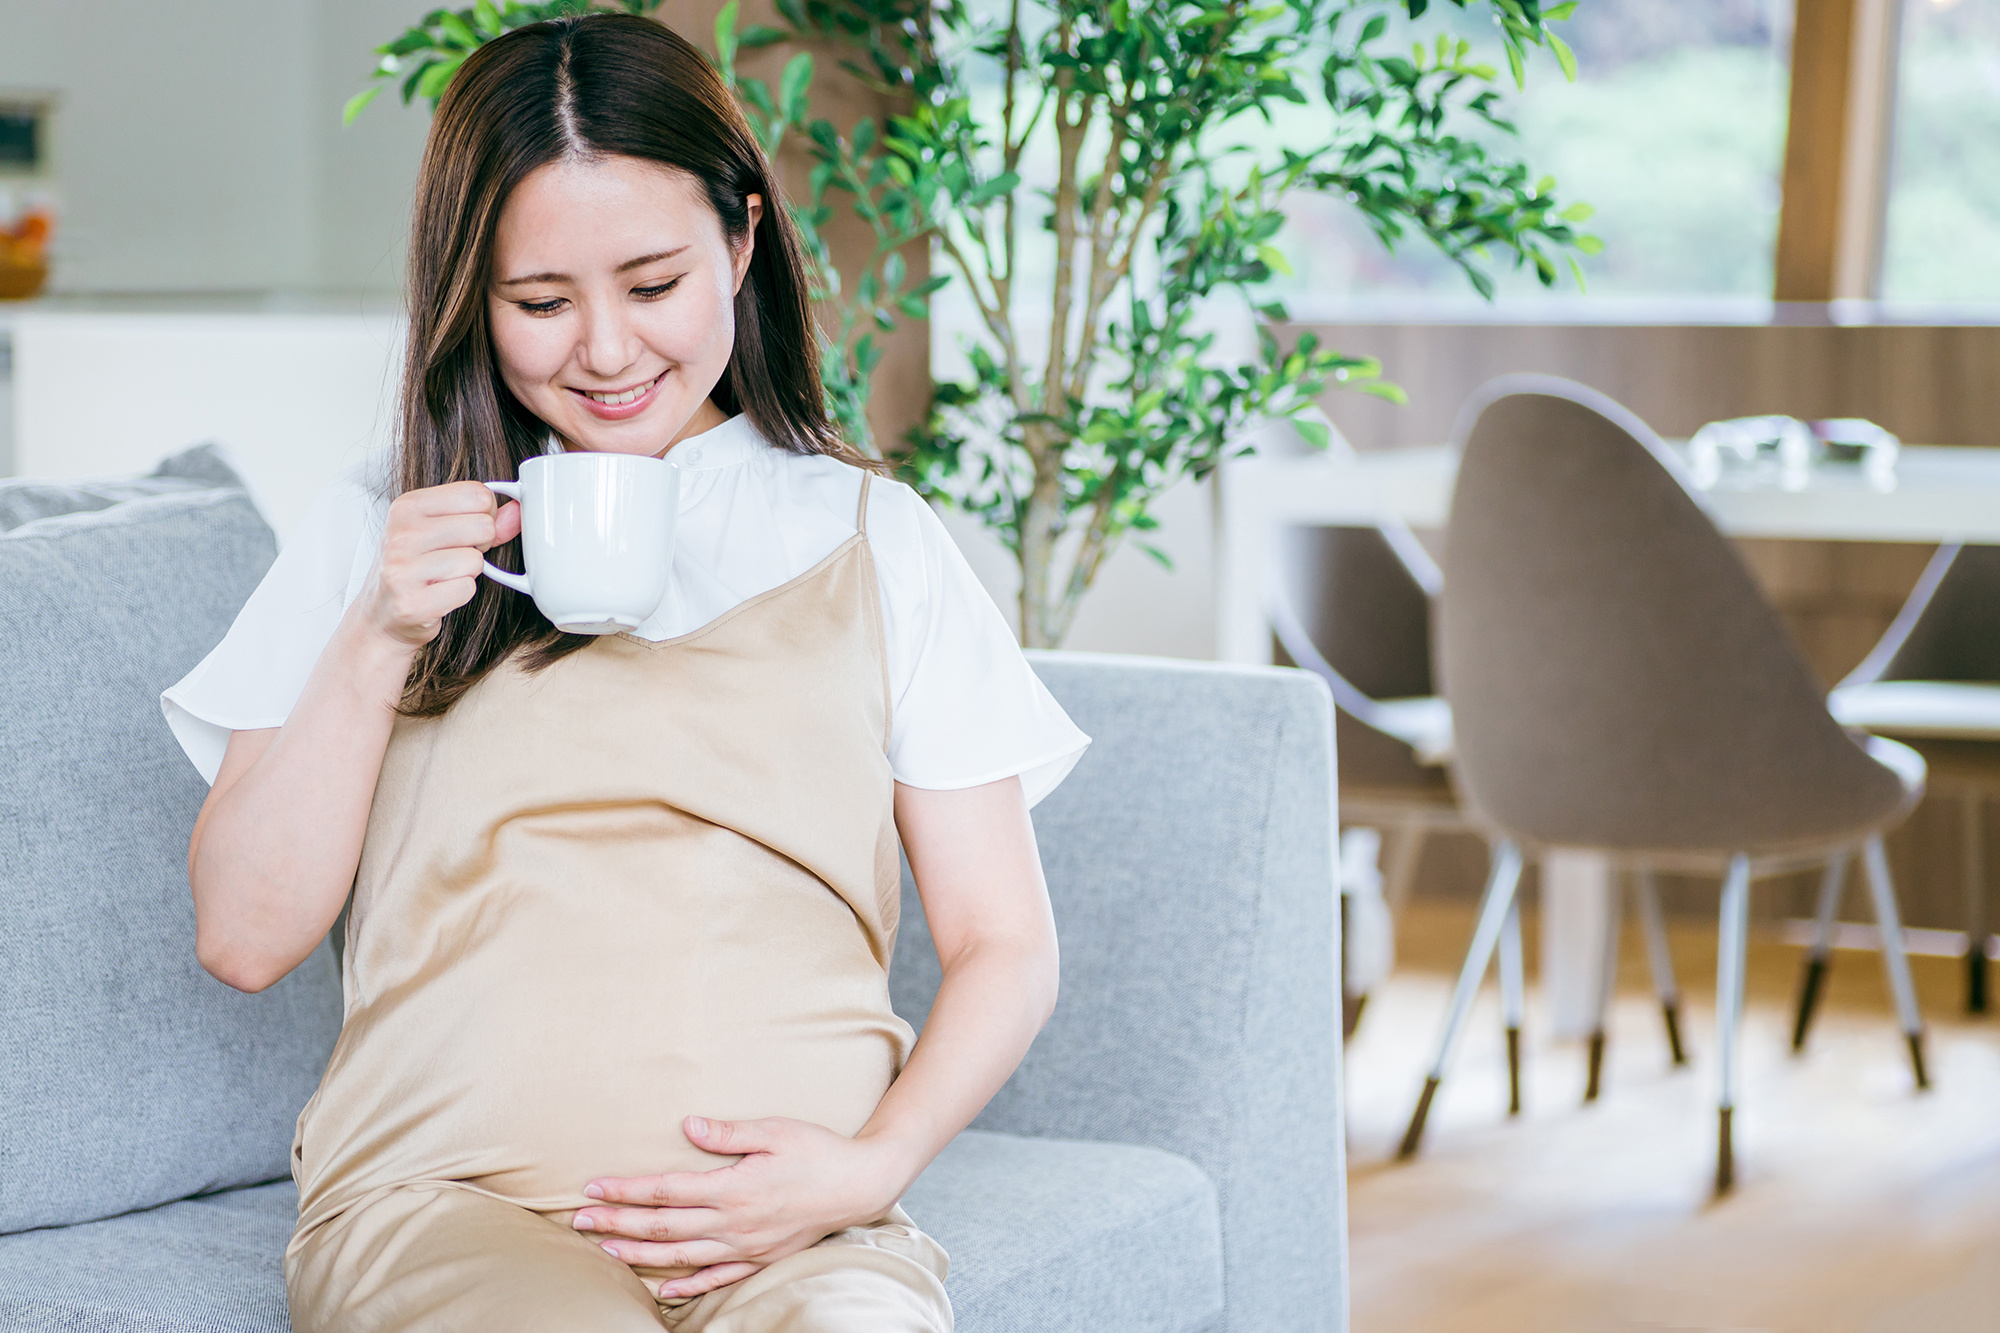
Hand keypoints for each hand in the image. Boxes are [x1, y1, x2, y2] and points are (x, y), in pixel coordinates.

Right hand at [364, 481, 520, 647]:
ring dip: (468, 573)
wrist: (380, 615)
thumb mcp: (441, 531)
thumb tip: (518, 512)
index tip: (467, 531)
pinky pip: (466, 589)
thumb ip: (483, 519)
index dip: (485, 514)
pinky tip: (438, 594)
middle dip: (480, 545)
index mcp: (407, 506)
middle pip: (483, 526)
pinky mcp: (412, 602)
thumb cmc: (415, 567)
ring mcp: (402, 568)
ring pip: (476, 561)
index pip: (477, 494)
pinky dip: (460, 595)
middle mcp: (401, 533)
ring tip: (441, 577)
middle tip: (454, 557)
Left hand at [573, 1116, 909, 1300]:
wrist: (860, 1184)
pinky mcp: (760, 1259)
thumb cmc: (818, 1149)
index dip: (627, 1190)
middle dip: (617, 1224)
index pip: (666, 1190)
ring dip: (639, 1254)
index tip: (593, 1188)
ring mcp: (746, 1247)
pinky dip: (688, 1286)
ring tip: (605, 1249)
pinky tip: (664, 1288)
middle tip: (579, 1221)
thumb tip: (688, 1126)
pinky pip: (716, 1279)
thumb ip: (729, 1132)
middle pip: (663, 1226)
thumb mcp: (774, 1130)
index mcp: (733, 1188)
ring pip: (681, 1256)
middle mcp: (734, 1223)